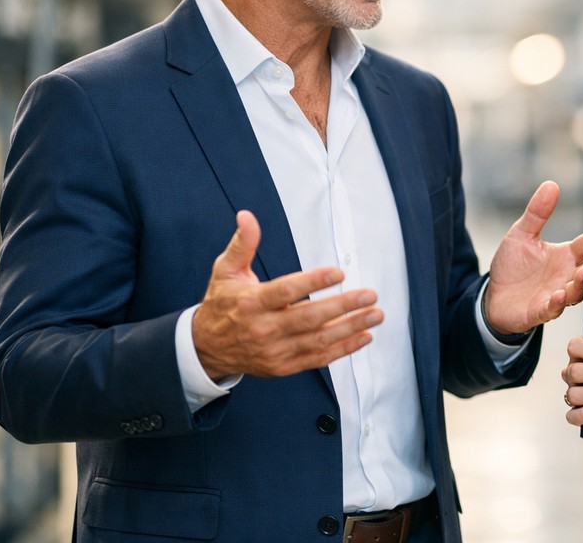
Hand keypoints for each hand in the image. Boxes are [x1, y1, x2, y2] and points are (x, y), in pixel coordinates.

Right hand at [192, 210, 383, 380]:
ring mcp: (275, 351)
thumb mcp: (226, 270)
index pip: (286, 291)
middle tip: (370, 294)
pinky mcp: (284, 366)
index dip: (314, 282)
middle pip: (309, 318)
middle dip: (343, 306)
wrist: (206, 347)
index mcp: (251, 303)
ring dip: (351, 328)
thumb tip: (247, 216)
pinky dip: (344, 349)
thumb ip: (243, 244)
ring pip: (318, 340)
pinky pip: (318, 359)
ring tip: (376, 314)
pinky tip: (364, 336)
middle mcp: (264, 329)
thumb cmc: (223, 304)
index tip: (340, 273)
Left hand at [484, 181, 582, 334]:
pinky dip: (558, 303)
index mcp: (566, 256)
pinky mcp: (541, 311)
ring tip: (581, 275)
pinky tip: (559, 295)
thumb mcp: (522, 234)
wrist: (494, 297)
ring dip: (581, 285)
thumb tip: (551, 185)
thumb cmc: (512, 266)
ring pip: (577, 291)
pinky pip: (554, 309)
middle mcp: (565, 276)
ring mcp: (556, 294)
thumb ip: (537, 212)